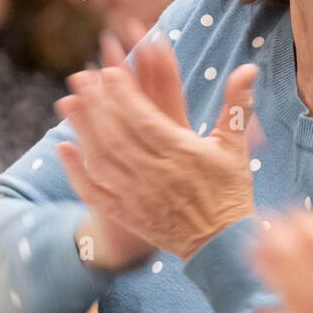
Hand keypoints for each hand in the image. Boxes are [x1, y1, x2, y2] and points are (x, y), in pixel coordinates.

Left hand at [56, 29, 258, 261]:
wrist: (222, 244)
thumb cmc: (230, 190)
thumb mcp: (235, 146)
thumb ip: (237, 105)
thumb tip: (249, 68)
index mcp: (183, 154)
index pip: (145, 120)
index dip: (124, 96)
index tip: (109, 72)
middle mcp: (156, 174)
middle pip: (117, 135)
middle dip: (96, 104)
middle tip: (81, 78)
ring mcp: (137, 195)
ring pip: (102, 159)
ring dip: (82, 130)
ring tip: (68, 103)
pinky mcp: (127, 213)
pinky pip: (94, 191)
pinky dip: (76, 171)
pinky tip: (64, 148)